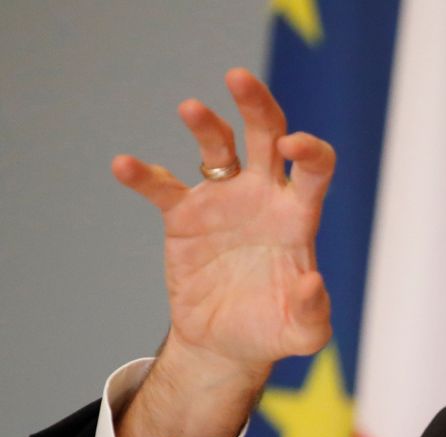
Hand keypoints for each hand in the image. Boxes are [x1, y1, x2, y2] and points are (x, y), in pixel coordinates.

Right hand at [112, 68, 334, 376]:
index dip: (309, 151)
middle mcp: (264, 198)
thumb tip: (313, 281)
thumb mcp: (303, 332)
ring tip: (192, 109)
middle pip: (267, 136)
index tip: (294, 147)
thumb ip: (315, 311)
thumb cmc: (273, 330)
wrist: (226, 344)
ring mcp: (223, 202)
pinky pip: (162, 188)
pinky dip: (144, 175)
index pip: (314, 170)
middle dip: (257, 105)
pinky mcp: (184, 217)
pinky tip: (125, 166)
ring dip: (205, 126)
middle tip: (239, 78)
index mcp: (298, 217)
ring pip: (217, 149)